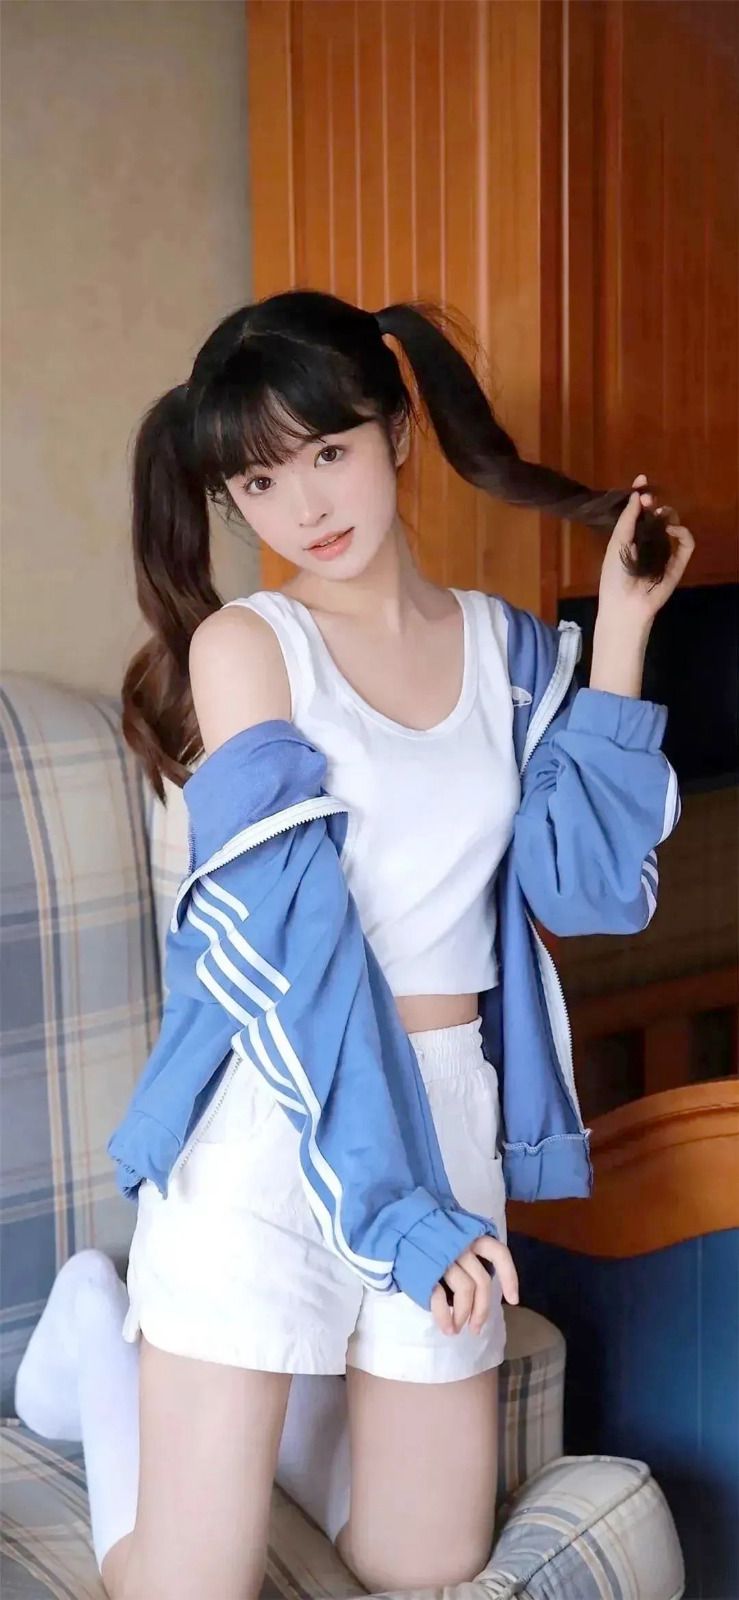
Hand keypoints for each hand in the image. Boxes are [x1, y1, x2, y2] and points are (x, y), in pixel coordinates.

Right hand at [429, 1234, 518, 1335]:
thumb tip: (480, 1282)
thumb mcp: (450, 1230)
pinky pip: (440, 1299)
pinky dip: (445, 1317)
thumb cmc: (422, 1231)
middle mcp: (460, 1244)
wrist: (391, 1224)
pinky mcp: (425, 1271)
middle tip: (475, 1328)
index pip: (499, 1253)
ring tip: (455, 1330)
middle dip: (481, 1310)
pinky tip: (445, 1327)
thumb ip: (466, 1248)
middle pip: (482, 1282)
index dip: (509, 1277)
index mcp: (469, 1233)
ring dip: (462, 1316)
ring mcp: (443, 1257)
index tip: (513, 1301)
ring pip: (465, 1292)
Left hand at [597, 472, 694, 633]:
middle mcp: (648, 543)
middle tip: (648, 501)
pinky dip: (683, 533)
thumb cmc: (614, 577)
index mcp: (630, 538)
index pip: (639, 512)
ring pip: (673, 525)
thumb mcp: (617, 543)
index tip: (642, 480)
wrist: (624, 606)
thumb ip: (627, 520)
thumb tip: (636, 495)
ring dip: (669, 515)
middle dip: (654, 504)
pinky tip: (671, 529)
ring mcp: (664, 552)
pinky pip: (687, 544)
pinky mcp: (677, 564)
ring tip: (660, 515)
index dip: (641, 496)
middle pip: (657, 516)